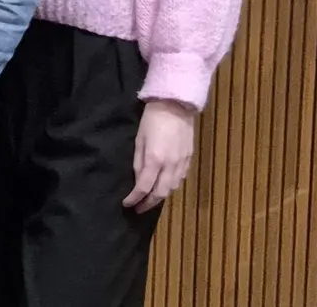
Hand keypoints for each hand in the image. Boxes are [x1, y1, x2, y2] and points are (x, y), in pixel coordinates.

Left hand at [123, 98, 195, 212]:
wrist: (176, 107)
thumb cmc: (151, 121)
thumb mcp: (138, 140)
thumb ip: (138, 162)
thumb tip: (137, 180)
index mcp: (155, 160)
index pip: (144, 187)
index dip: (134, 199)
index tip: (126, 204)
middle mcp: (170, 165)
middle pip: (161, 193)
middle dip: (148, 204)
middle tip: (138, 208)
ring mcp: (182, 163)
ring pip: (172, 188)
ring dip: (160, 197)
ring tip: (149, 199)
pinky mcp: (189, 159)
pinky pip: (180, 179)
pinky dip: (170, 187)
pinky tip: (163, 186)